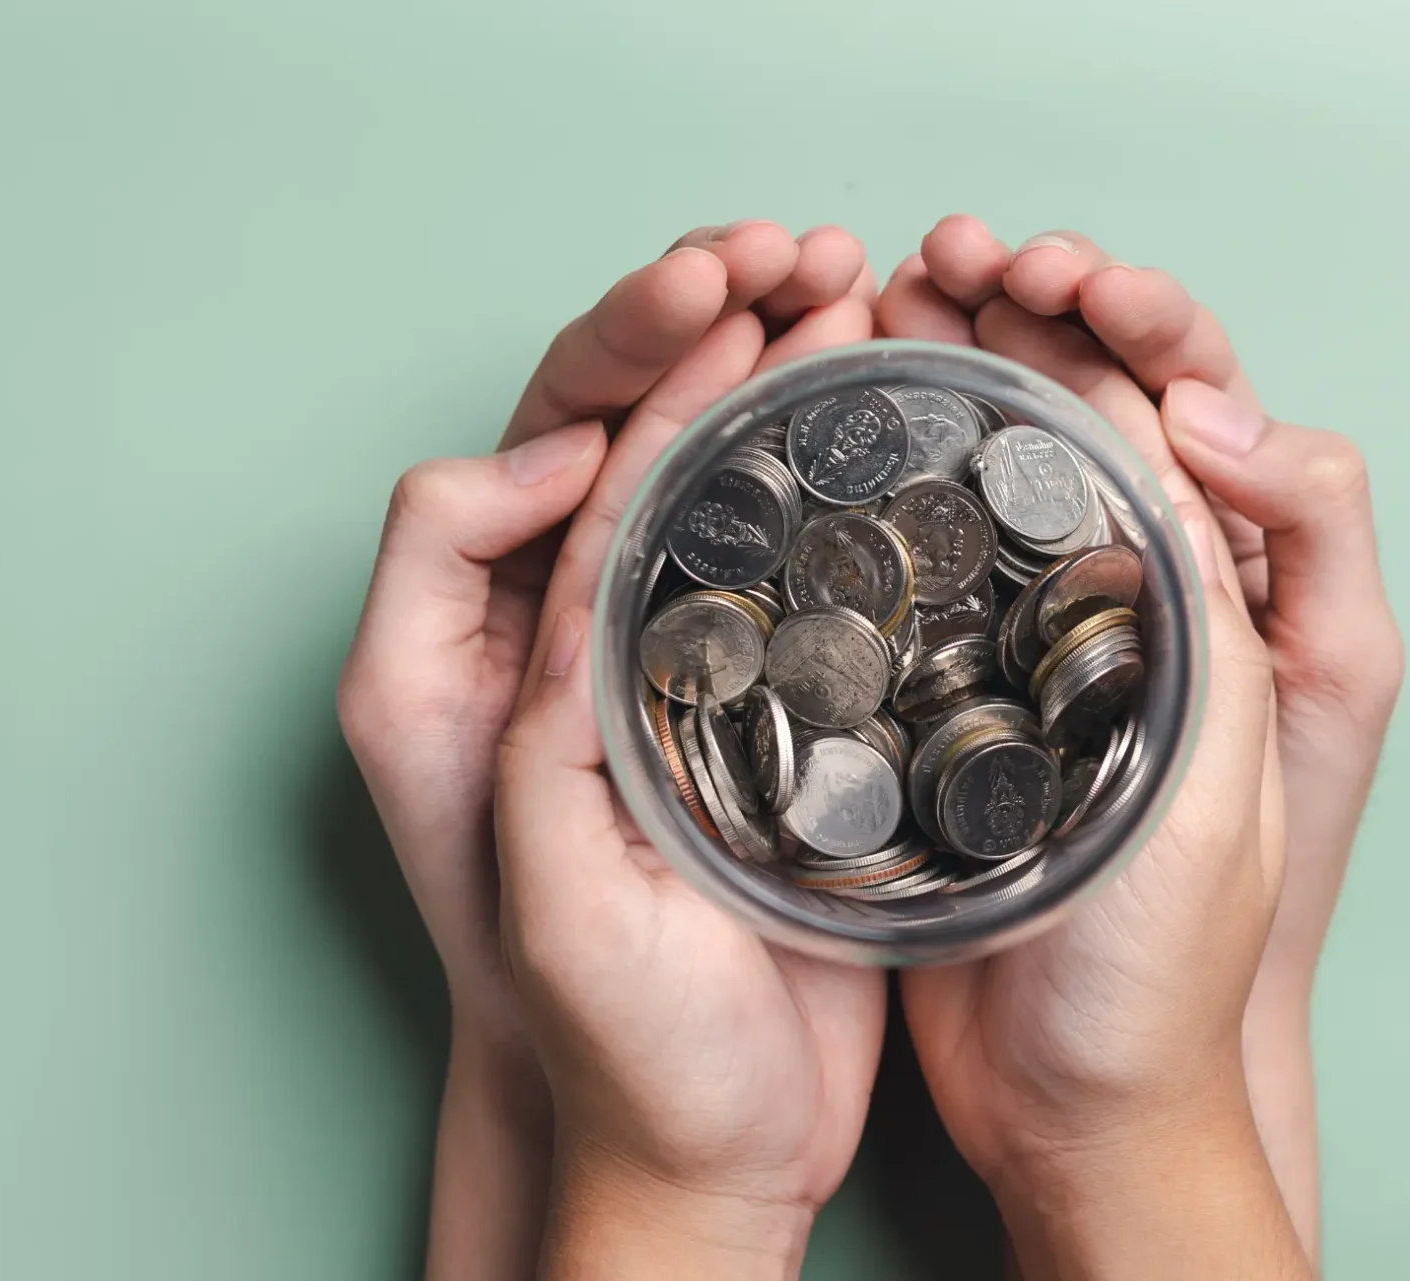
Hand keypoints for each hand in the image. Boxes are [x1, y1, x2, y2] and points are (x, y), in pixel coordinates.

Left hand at [489, 298, 886, 1278]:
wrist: (702, 1150)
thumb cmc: (595, 1023)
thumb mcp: (530, 849)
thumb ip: (531, 676)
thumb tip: (571, 490)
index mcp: (499, 653)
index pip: (559, 452)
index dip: (635, 357)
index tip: (722, 301)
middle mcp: (590, 638)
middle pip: (639, 432)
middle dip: (716, 327)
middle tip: (809, 259)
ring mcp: (694, 663)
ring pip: (730, 475)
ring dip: (789, 374)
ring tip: (866, 298)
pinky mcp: (791, 707)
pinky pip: (810, 556)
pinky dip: (852, 473)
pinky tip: (911, 422)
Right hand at [881, 218, 1403, 1267]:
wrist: (1073, 1102)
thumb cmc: (1176, 952)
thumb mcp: (1263, 753)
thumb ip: (1258, 574)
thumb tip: (1199, 409)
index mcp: (1235, 593)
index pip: (1193, 405)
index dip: (1123, 316)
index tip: (1044, 275)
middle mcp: (1141, 596)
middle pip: (1092, 407)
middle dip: (1028, 309)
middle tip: (946, 256)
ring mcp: (1038, 638)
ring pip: (1001, 460)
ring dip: (952, 364)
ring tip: (881, 297)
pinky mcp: (947, 688)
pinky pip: (925, 551)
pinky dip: (889, 472)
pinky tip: (833, 424)